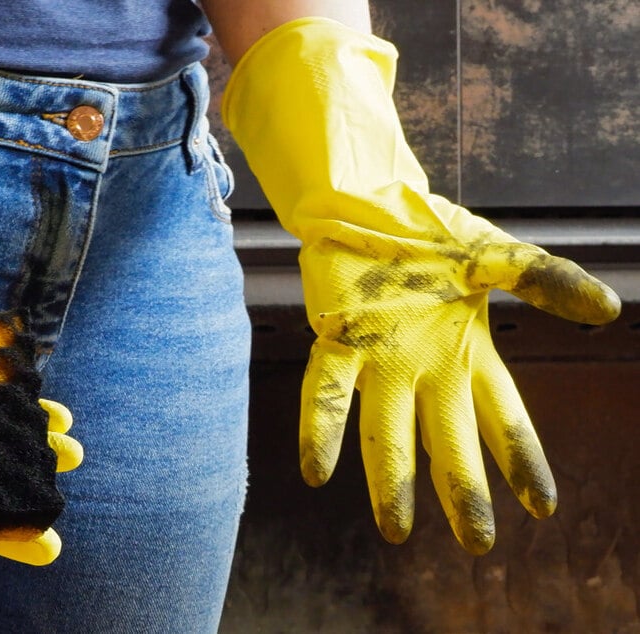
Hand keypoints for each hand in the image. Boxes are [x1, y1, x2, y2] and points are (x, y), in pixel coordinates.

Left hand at [221, 16, 620, 552]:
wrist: (370, 201)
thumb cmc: (431, 232)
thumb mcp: (497, 255)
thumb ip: (546, 280)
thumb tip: (607, 307)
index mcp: (468, 353)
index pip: (503, 417)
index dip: (521, 460)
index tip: (542, 507)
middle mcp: (425, 368)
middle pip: (448, 439)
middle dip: (462, 491)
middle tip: (477, 544)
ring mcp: (380, 360)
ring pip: (387, 431)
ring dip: (391, 481)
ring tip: (395, 530)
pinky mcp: (338, 342)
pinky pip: (328, 394)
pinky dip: (321, 432)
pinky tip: (316, 473)